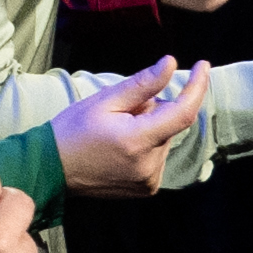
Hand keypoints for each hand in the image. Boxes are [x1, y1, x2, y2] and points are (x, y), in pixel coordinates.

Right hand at [49, 62, 206, 203]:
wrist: (50, 170)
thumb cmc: (73, 131)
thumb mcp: (104, 101)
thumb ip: (142, 84)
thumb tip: (171, 64)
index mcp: (137, 141)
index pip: (183, 112)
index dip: (197, 87)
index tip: (202, 65)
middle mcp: (149, 165)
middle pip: (170, 123)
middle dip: (154, 109)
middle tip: (122, 111)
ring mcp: (149, 180)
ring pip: (164, 139)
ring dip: (150, 128)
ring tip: (116, 132)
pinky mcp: (146, 188)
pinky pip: (157, 156)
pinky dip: (146, 145)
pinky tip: (121, 147)